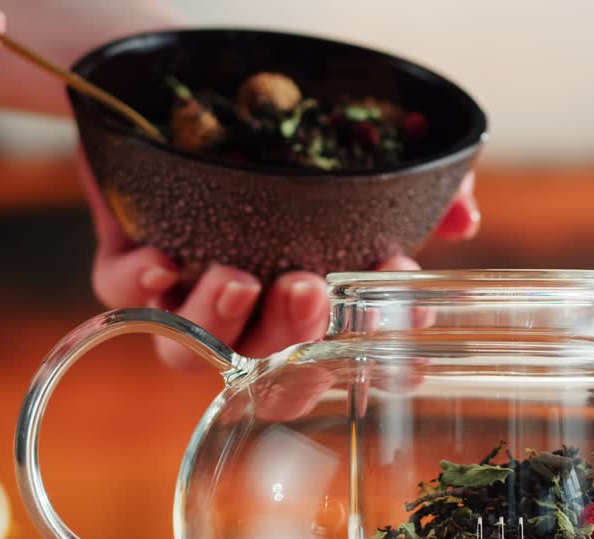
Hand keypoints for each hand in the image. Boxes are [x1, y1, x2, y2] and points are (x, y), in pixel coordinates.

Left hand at [81, 151, 479, 369]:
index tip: (401, 362)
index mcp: (309, 316)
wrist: (192, 106)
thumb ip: (426, 193)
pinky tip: (166, 262)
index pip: (347, 365)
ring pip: (196, 355)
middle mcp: (249, 324)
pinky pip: (127, 299)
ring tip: (240, 280)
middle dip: (295, 343)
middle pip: (271, 377)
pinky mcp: (128, 271)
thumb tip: (466, 219)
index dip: (375, 373)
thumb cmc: (293, 156)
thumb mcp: (367, 166)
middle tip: (311, 292)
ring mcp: (187, 304)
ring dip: (221, 324)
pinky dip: (146, 286)